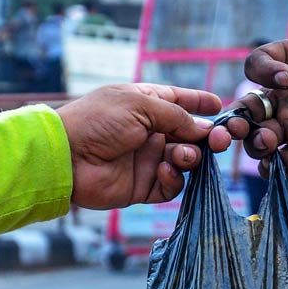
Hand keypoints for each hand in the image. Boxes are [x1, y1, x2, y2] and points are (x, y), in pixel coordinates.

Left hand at [57, 84, 230, 208]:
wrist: (67, 157)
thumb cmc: (98, 121)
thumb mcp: (140, 105)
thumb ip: (176, 116)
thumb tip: (203, 128)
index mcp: (145, 105)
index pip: (178, 102)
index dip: (199, 103)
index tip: (219, 106)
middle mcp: (149, 132)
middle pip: (190, 135)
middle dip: (208, 137)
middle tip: (220, 141)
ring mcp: (147, 160)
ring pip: (185, 160)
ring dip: (190, 157)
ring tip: (183, 156)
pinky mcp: (143, 186)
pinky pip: (171, 185)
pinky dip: (174, 179)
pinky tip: (165, 171)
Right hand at [228, 0, 287, 174]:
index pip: (258, 65)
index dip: (264, 72)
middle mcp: (285, 95)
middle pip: (248, 107)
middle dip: (239, 116)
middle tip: (243, 122)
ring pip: (260, 137)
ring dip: (255, 143)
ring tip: (268, 142)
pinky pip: (283, 164)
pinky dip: (273, 168)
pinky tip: (277, 167)